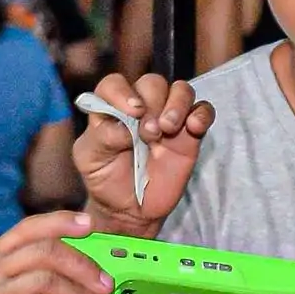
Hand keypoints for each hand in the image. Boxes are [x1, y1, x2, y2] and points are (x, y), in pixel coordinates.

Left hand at [72, 71, 211, 233]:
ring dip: (177, 104)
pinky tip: (193, 128)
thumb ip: (101, 137)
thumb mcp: (90, 159)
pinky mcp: (190, 134)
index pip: (115, 84)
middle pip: (153, 83)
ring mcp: (168, 119)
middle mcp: (141, 108)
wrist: (130, 210)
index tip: (132, 112)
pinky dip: (202, 114)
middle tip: (148, 134)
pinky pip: (203, 111)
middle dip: (152, 103)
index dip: (122, 92)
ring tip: (168, 129)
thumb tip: (126, 126)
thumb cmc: (105, 179)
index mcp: (112, 108)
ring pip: (181, 90)